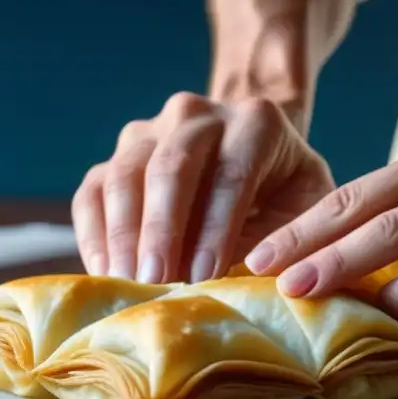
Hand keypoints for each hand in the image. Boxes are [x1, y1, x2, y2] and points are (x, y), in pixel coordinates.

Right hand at [72, 92, 334, 283]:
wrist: (251, 146)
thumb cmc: (283, 187)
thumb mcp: (305, 205)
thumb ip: (288, 236)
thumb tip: (257, 278)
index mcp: (255, 121)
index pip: (231, 173)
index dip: (216, 227)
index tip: (205, 277)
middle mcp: (196, 115)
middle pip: (170, 167)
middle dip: (161, 230)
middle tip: (155, 281)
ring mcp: (149, 131)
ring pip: (124, 175)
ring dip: (123, 234)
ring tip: (128, 283)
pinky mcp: (117, 155)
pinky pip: (92, 191)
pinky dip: (94, 233)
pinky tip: (104, 272)